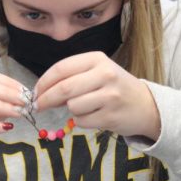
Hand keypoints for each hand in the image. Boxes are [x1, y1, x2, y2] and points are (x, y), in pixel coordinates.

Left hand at [33, 52, 160, 140]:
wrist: (146, 105)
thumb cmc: (114, 87)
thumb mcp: (97, 72)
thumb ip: (72, 77)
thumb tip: (41, 92)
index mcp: (97, 59)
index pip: (61, 68)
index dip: (43, 82)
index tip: (35, 92)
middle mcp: (105, 74)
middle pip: (64, 88)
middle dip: (46, 99)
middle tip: (38, 106)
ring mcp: (110, 96)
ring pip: (72, 106)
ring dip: (70, 110)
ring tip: (83, 107)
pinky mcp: (111, 116)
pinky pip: (82, 121)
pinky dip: (81, 121)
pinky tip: (93, 115)